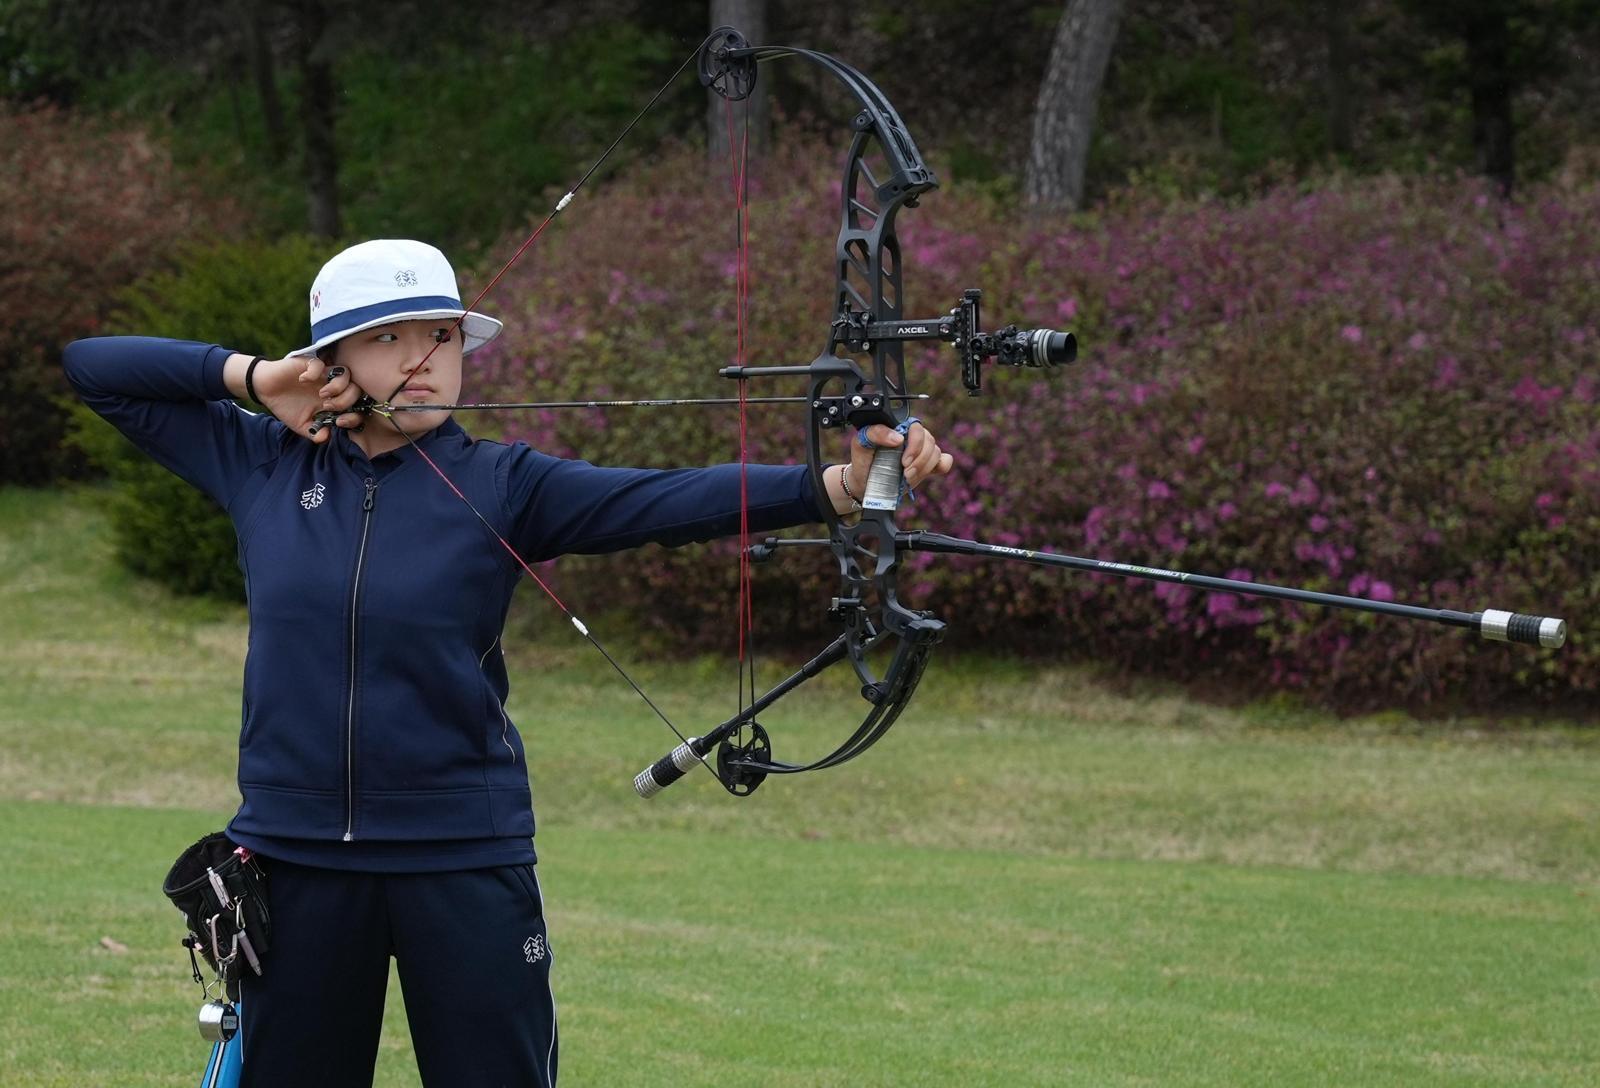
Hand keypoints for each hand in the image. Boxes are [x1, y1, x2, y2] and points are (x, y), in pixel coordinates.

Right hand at [239, 355, 369, 442]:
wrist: (266, 390)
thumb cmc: (287, 407)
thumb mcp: (301, 425)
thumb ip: (315, 433)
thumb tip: (325, 437)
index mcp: (335, 402)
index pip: (357, 407)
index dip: (354, 416)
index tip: (339, 422)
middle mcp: (333, 388)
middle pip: (356, 389)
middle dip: (346, 401)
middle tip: (327, 407)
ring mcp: (323, 375)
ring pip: (346, 373)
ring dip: (337, 386)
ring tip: (321, 394)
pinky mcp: (309, 364)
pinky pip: (319, 363)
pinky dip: (313, 373)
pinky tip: (302, 380)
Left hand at [839, 421, 953, 512]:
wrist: (864, 482)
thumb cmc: (863, 460)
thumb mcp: (861, 443)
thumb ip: (876, 433)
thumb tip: (898, 437)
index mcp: (899, 428)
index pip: (917, 428)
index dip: (915, 445)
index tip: (904, 462)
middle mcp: (913, 437)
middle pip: (930, 442)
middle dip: (919, 461)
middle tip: (905, 473)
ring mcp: (921, 451)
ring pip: (936, 453)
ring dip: (924, 468)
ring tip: (907, 478)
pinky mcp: (927, 466)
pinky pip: (945, 461)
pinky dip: (942, 466)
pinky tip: (930, 472)